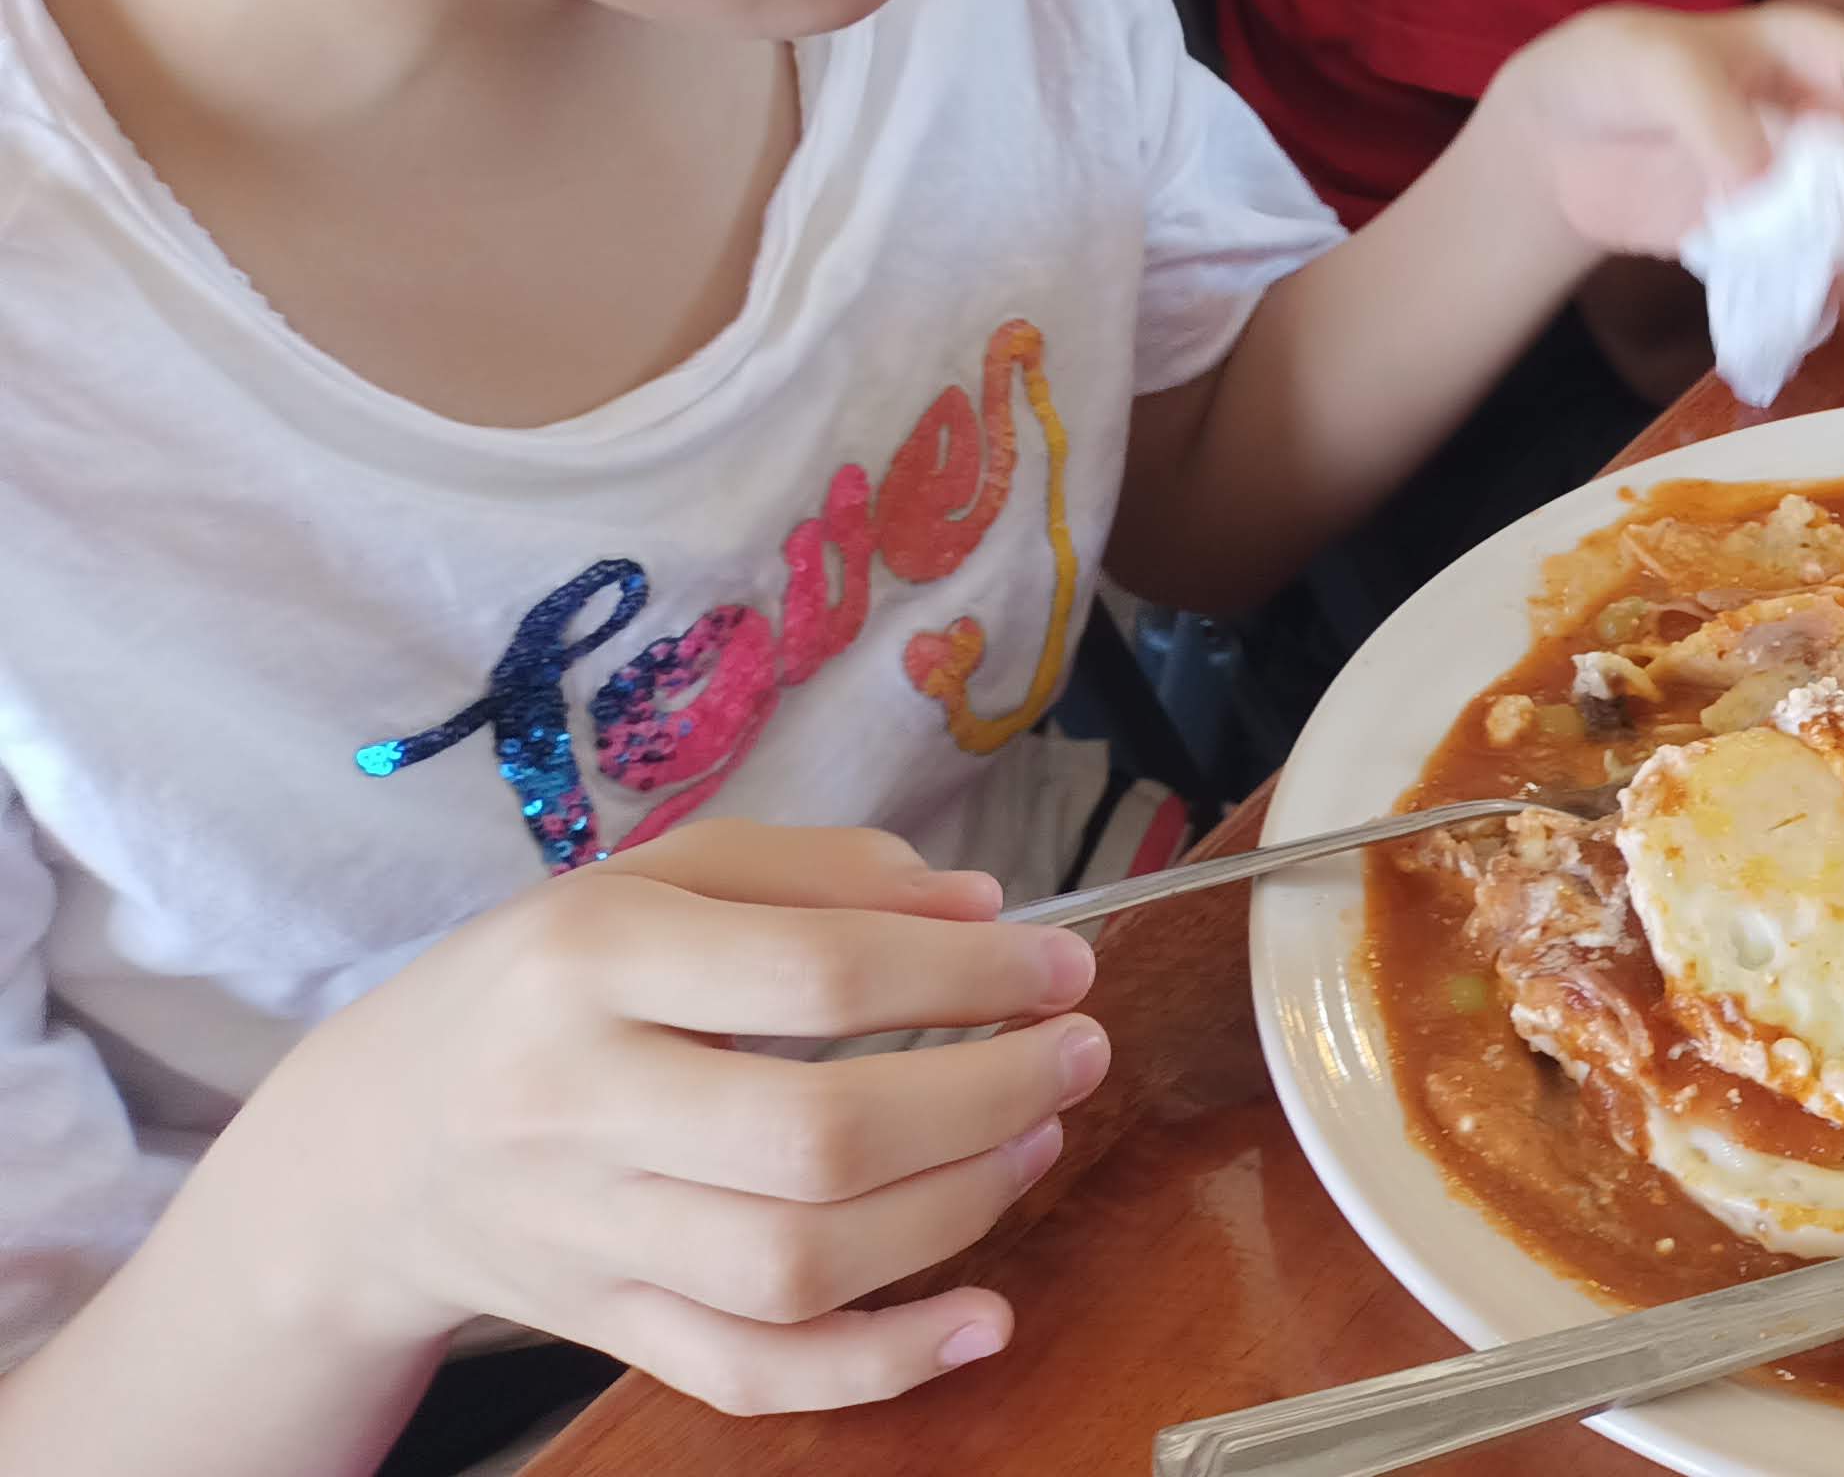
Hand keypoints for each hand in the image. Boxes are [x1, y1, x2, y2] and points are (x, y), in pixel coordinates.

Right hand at [216, 822, 1102, 1415]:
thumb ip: (815, 873)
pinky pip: (749, 1373)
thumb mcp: (651, 880)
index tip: (1061, 962)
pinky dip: (877, 1364)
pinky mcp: (606, 1326)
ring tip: (1034, 1141)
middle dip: (983, 1098)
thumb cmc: (539, 986)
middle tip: (1073, 1053)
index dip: (967, 971)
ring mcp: (590, 1235)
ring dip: (954, 1211)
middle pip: (816, 1137)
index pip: (814, 974)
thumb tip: (978, 909)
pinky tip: (983, 1320)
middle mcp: (580, 1105)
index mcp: (591, 961)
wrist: (367, 1145)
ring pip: (796, 1264)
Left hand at [1487, 2, 1843, 327]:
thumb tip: (1762, 180)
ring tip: (1829, 279)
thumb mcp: (1649, 65)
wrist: (1563, 143)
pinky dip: (1834, 309)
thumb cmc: (1616, 73)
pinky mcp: (1788, 258)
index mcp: (1832, 62)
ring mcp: (1824, 202)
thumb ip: (1708, 107)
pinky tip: (1791, 302)